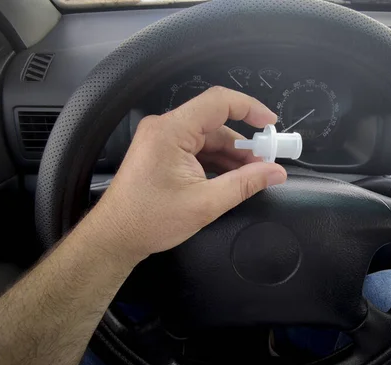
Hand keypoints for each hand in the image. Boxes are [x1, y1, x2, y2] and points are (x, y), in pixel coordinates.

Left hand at [86, 86, 286, 261]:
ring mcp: (162, 139)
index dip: (250, 108)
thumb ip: (245, 184)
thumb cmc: (147, 220)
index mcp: (171, 131)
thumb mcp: (205, 204)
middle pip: (216, 124)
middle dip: (244, 145)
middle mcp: (165, 128)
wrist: (115, 237)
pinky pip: (197, 149)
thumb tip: (275, 172)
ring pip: (209, 139)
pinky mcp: (162, 152)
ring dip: (232, 157)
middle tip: (267, 164)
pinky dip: (216, 162)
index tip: (270, 124)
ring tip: (251, 177)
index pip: (218, 102)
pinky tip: (231, 178)